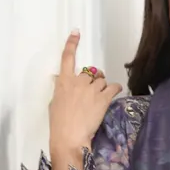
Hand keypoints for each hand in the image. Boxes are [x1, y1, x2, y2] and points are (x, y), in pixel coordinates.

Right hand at [48, 32, 121, 169]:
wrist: (69, 137)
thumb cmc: (59, 124)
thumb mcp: (54, 103)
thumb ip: (60, 89)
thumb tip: (59, 80)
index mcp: (63, 82)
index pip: (67, 57)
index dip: (72, 43)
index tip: (76, 32)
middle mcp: (77, 82)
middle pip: (89, 73)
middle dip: (92, 80)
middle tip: (92, 92)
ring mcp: (91, 89)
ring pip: (101, 80)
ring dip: (102, 87)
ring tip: (100, 98)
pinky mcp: (103, 98)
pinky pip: (113, 87)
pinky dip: (115, 88)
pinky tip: (116, 91)